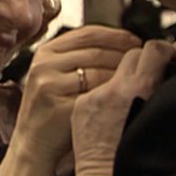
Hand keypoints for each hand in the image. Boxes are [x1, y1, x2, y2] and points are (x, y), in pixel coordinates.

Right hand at [0, 25, 140, 175]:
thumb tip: (119, 42)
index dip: (115, 35)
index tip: (135, 41)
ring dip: (122, 74)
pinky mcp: (59, 106)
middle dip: (123, 54)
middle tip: (141, 60)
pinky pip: (95, 95)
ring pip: (98, 71)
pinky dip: (112, 93)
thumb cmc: (52, 107)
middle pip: (95, 51)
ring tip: (135, 78)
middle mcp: (44, 64)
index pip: (87, 33)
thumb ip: (77, 55)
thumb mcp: (56, 73)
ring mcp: (50, 85)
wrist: (34, 142)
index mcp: (46, 51)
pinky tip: (122, 96)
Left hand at [71, 39, 175, 175]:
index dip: (162, 50)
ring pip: (112, 71)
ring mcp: (96, 95)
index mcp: (141, 89)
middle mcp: (115, 88)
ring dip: (123, 77)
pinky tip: (113, 111)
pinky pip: (97, 89)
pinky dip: (106, 95)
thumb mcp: (163, 115)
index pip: (153, 49)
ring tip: (130, 94)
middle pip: (131, 54)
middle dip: (142, 61)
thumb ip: (168, 85)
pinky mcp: (81, 105)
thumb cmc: (141, 156)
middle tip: (150, 73)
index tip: (167, 54)